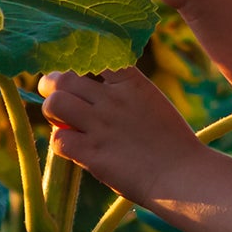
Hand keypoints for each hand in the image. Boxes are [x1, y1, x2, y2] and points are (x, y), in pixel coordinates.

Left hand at [39, 67, 203, 203]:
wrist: (181, 175)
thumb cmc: (172, 142)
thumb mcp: (151, 102)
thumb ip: (123, 93)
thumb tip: (90, 94)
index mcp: (131, 82)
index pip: (93, 55)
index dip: (77, 61)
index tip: (73, 70)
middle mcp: (113, 99)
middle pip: (65, 78)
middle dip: (52, 84)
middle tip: (51, 92)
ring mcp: (101, 125)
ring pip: (55, 104)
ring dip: (51, 110)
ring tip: (58, 119)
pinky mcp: (92, 153)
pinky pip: (58, 139)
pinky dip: (60, 142)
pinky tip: (72, 147)